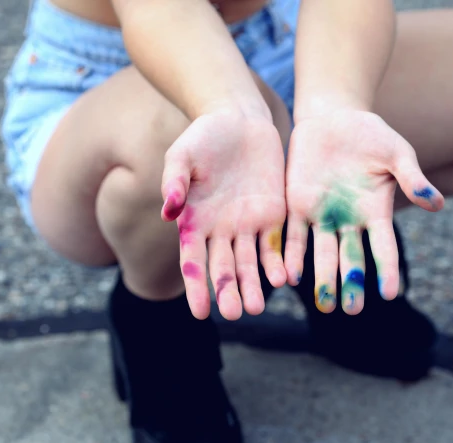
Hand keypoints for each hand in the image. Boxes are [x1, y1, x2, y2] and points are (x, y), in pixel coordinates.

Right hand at [161, 109, 286, 320]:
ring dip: (254, 285)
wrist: (239, 119)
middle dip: (229, 292)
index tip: (201, 312)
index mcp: (194, 223)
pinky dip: (279, 262)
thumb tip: (168, 211)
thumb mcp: (183, 155)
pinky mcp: (272, 216)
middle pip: (224, 270)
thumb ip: (175, 181)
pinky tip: (284, 278)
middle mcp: (220, 232)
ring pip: (250, 264)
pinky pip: (276, 245)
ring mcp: (247, 226)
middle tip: (236, 314)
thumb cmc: (204, 137)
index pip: (194, 263)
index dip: (197, 288)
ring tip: (258, 307)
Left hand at [284, 109, 443, 313]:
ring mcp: (322, 217)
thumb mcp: (397, 153)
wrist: (333, 118)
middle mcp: (349, 221)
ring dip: (323, 279)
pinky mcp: (298, 207)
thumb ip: (413, 179)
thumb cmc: (372, 135)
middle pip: (351, 259)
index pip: (383, 247)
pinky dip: (292, 255)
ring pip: (322, 255)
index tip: (390, 293)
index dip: (386, 270)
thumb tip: (437, 205)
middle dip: (351, 284)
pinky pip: (295, 236)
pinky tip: (290, 276)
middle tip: (351, 310)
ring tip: (325, 305)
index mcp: (376, 212)